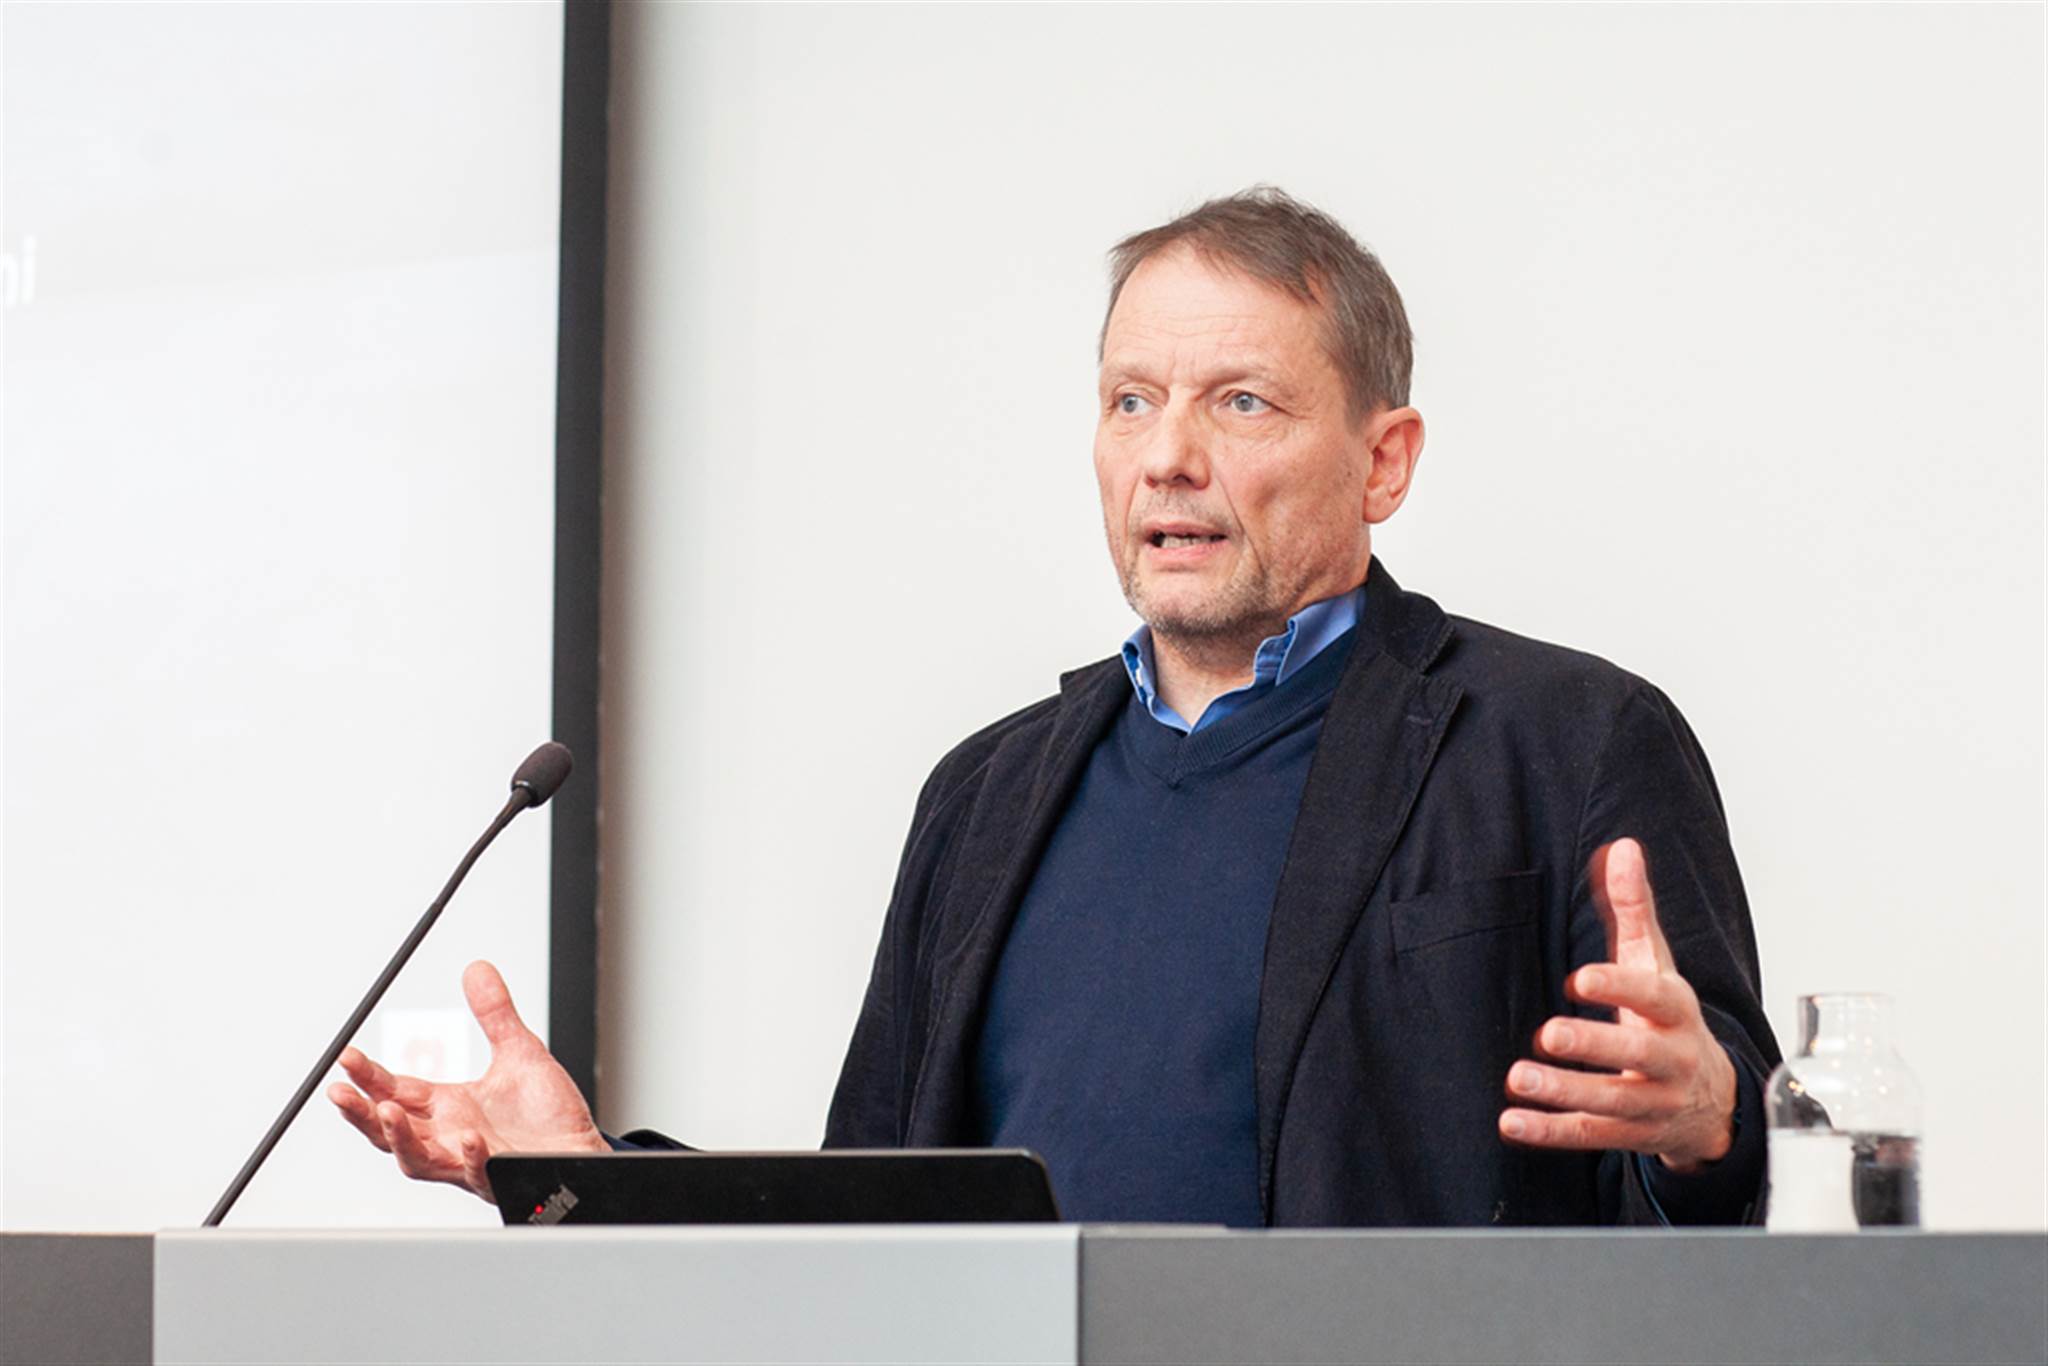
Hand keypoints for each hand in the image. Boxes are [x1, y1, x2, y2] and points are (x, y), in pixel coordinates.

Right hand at [327, 960, 606, 1201]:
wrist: (582, 1152)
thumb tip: (477, 969)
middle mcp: (449, 1138)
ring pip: (419, 1161)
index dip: (368, 1076)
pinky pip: (479, 1173)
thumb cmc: (548, 1115)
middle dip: (362, 1112)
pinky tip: (470, 1137)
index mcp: (448, 1108)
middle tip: (341, 1092)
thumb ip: (495, 1014)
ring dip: (401, 1138)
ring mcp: (470, 1162)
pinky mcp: (501, 1178)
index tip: (347, 1057)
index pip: (394, 1091)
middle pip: (390, 1131)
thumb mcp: (520, 1053)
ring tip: (388, 1112)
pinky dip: (471, 1158)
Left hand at [1497, 838, 1737, 1171]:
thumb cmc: (1669, 1019)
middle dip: (1594, 1047)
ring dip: (1564, 1092)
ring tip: (1518, 1078)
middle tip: (1548, 1035)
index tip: (1580, 977)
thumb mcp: (1658, 962)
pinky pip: (1591, 1135)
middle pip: (1637, 1056)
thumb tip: (1623, 848)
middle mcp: (1671, 1060)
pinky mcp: (1631, 1135)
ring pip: (1612, 1103)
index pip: (1655, 997)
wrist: (1712, 1103)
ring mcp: (1653, 1103)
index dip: (1620, 987)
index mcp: (1676, 1011)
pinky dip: (1550, 1132)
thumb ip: (1635, 908)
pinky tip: (1511, 1123)